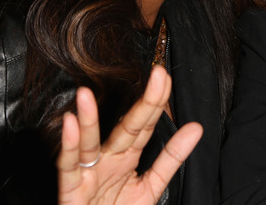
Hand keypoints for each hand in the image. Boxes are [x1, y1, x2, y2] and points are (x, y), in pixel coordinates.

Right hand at [57, 66, 202, 204]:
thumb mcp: (151, 186)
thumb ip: (171, 158)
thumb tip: (196, 128)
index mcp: (127, 156)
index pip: (146, 125)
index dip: (157, 102)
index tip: (166, 77)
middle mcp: (107, 159)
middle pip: (127, 129)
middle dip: (143, 103)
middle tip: (157, 74)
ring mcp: (88, 173)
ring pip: (89, 143)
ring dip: (89, 118)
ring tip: (88, 92)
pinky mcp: (70, 191)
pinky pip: (68, 167)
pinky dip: (69, 146)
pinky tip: (70, 124)